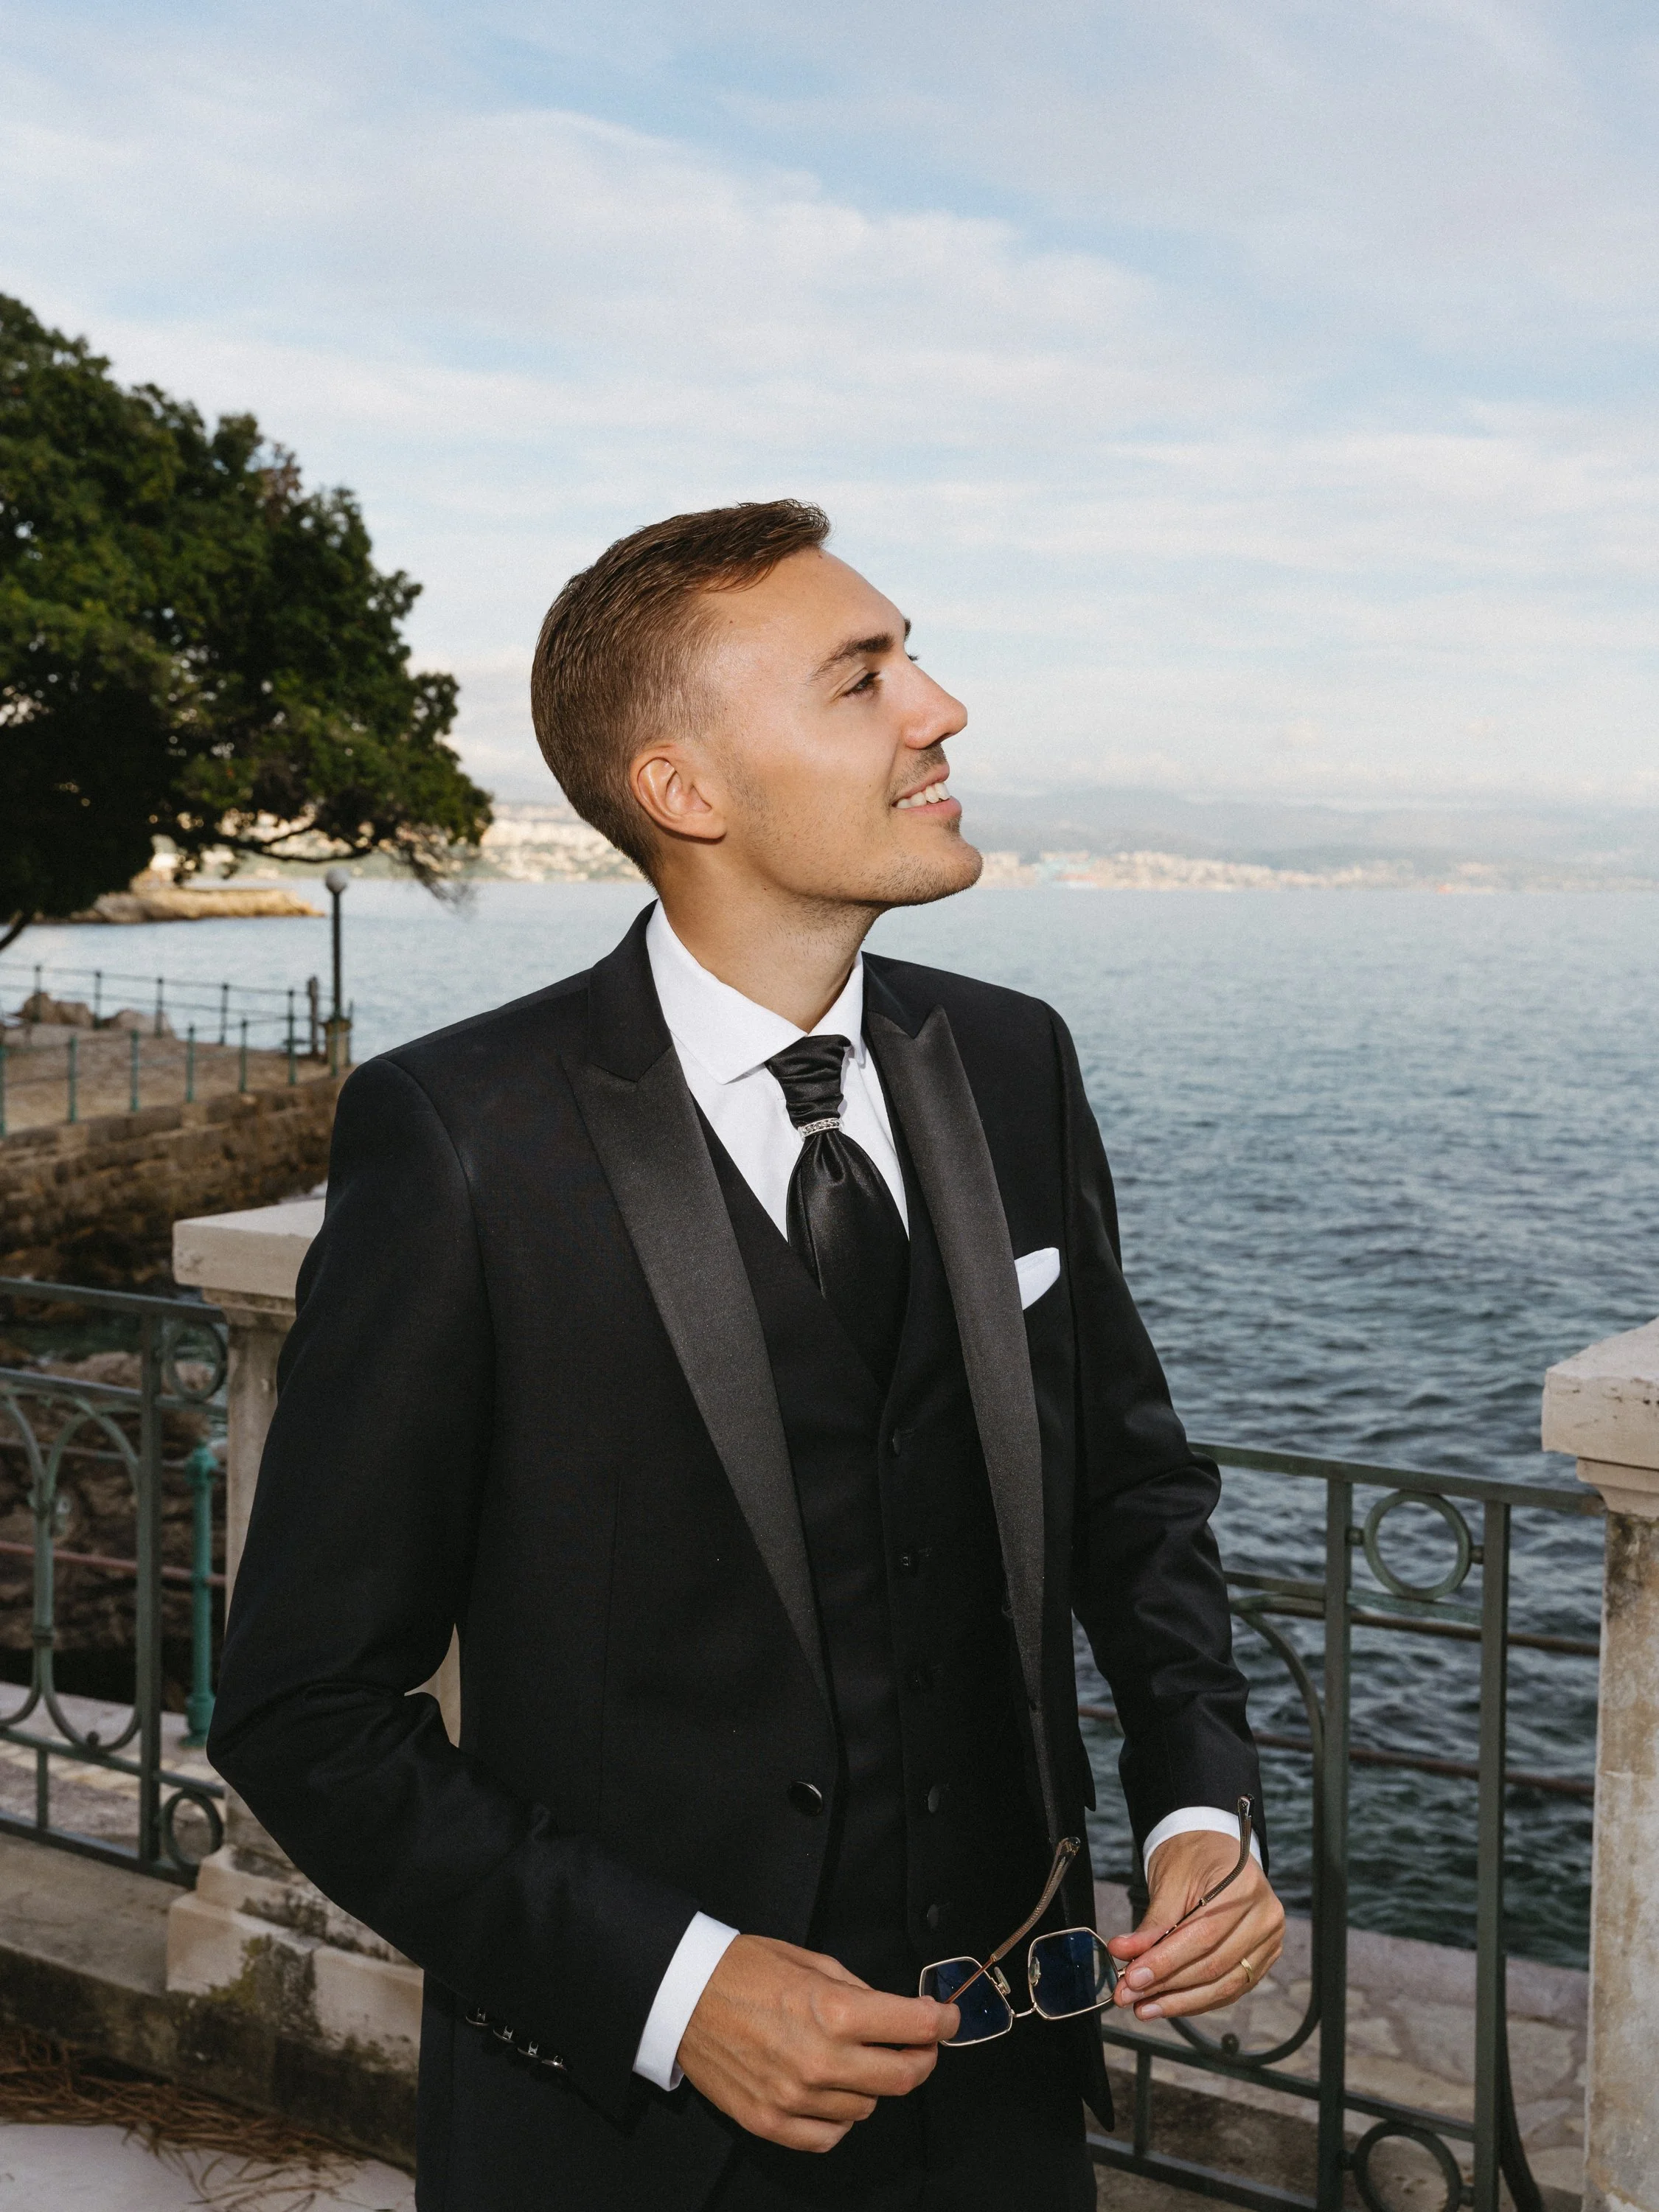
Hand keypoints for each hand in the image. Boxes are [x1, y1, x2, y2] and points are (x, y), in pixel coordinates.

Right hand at [677, 1933, 958, 2151]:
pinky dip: (839, 2117)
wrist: (682, 1996)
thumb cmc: (743, 1971)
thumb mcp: (810, 1961)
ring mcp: (796, 2097)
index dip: (942, 2022)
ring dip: (872, 2084)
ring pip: (868, 2107)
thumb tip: (896, 2012)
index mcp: (833, 2010)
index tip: (948, 2019)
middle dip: (922, 2058)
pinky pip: (830, 2136)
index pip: (915, 2027)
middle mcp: (820, 2059)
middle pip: (902, 2077)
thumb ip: (859, 1991)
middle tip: (919, 2045)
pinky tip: (831, 2092)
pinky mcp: (771, 2122)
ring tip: (854, 2059)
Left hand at [1106, 1830, 1284, 2021]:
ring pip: (1223, 1985)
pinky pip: (1230, 1988)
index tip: (1131, 1978)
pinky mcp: (1264, 1958)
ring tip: (1143, 2006)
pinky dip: (1197, 2000)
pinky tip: (1168, 2003)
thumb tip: (1124, 1953)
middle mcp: (1265, 1916)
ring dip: (1179, 2001)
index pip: (1203, 1936)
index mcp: (1244, 1886)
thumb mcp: (1169, 1880)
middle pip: (1213, 1965)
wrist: (1214, 1849)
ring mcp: (1269, 1939)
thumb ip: (1152, 1923)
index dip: (1165, 1962)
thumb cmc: (1192, 1858)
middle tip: (1128, 1995)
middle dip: (1166, 1985)